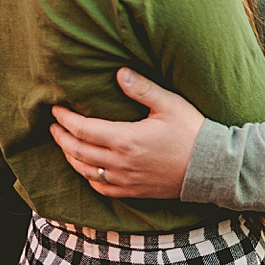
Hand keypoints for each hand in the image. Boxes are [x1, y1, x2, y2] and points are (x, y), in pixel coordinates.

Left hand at [49, 67, 204, 199]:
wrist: (211, 167)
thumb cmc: (192, 132)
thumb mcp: (169, 104)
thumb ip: (142, 89)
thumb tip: (119, 73)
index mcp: (125, 139)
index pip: (83, 130)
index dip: (66, 120)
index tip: (56, 110)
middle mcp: (120, 163)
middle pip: (78, 151)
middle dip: (61, 137)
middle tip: (53, 126)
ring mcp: (125, 180)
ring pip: (85, 171)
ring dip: (70, 157)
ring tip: (64, 144)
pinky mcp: (133, 191)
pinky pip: (101, 188)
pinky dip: (88, 177)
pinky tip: (87, 170)